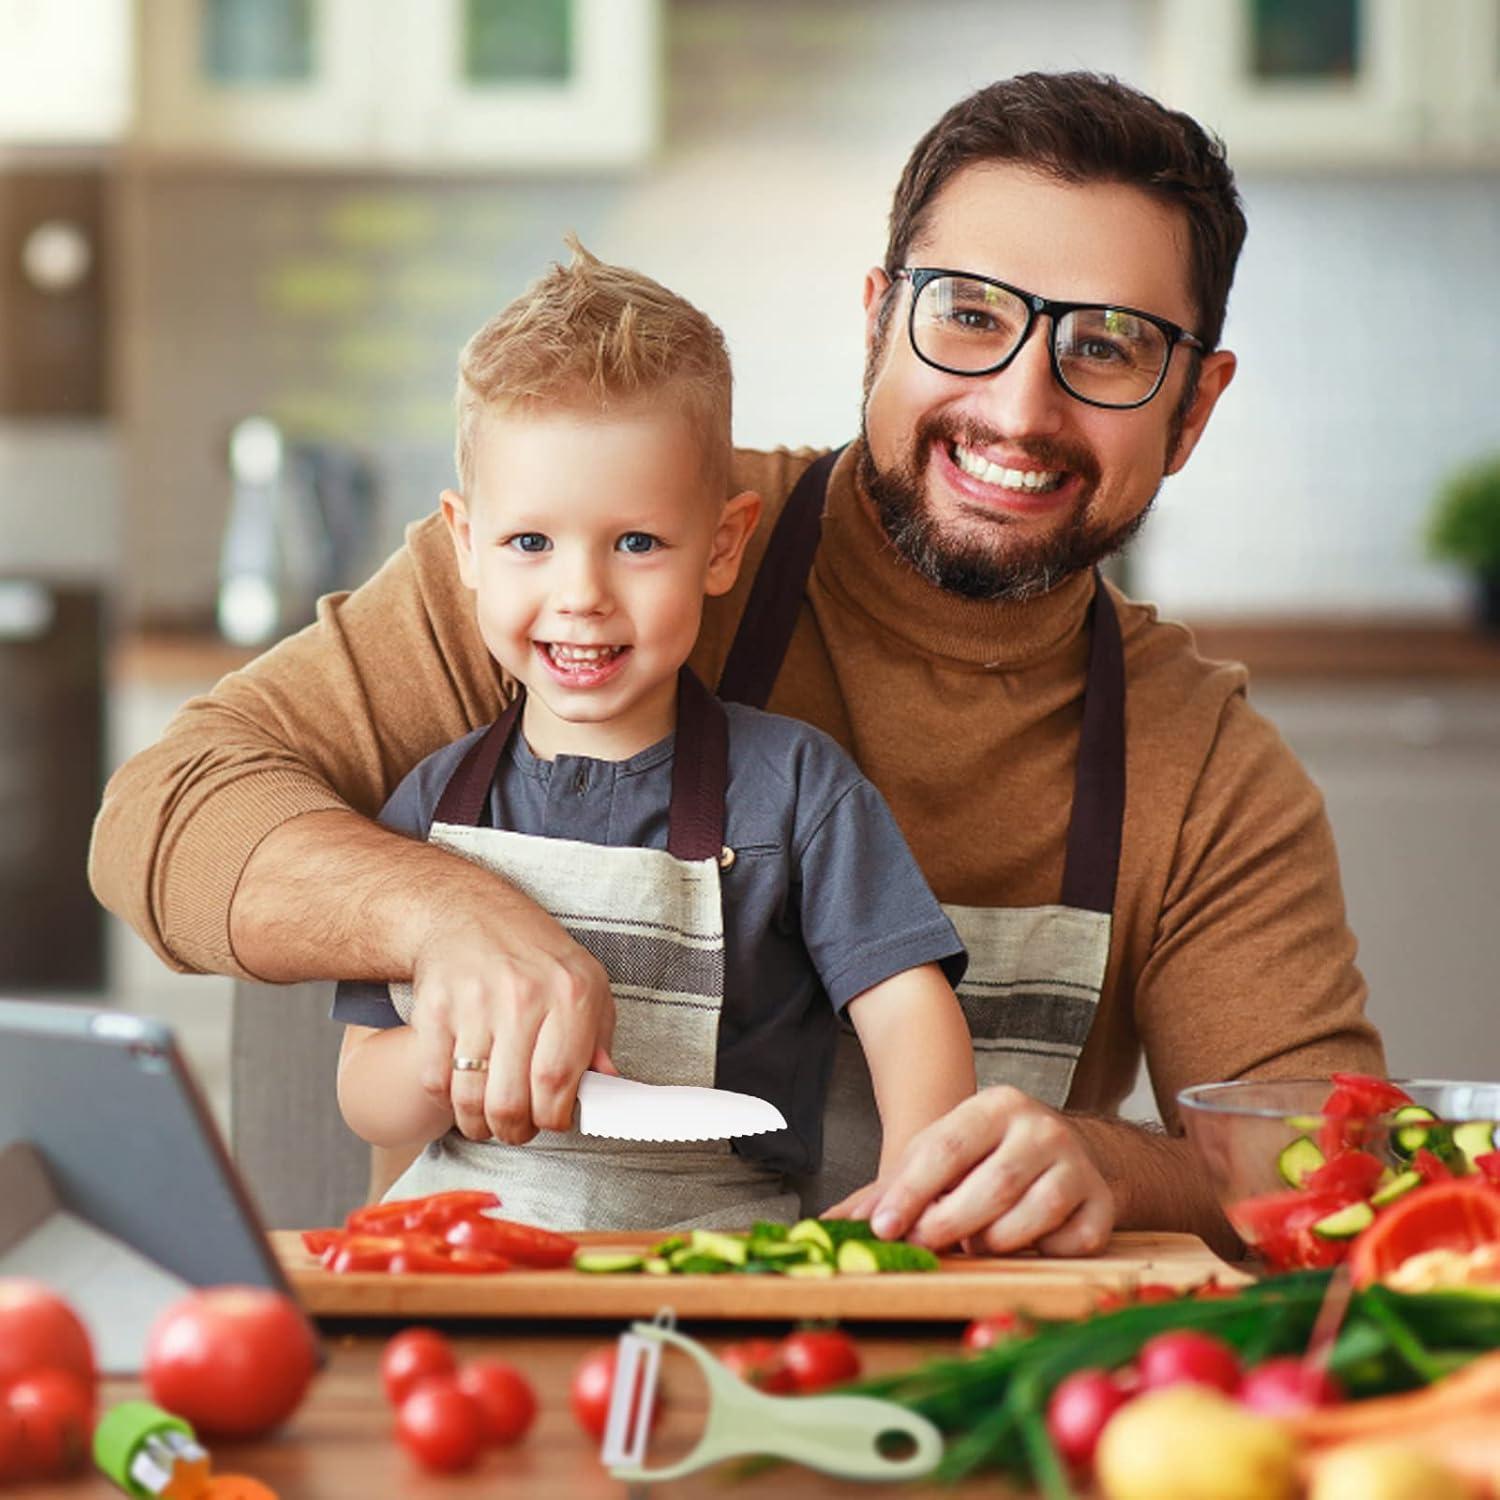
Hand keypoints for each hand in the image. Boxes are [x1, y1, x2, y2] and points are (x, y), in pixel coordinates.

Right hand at [408, 891, 616, 1144]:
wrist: (471, 913)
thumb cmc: (537, 956)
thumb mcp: (587, 983)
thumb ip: (599, 1039)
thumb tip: (606, 1088)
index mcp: (569, 993)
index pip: (557, 1082)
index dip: (552, 1118)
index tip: (550, 1120)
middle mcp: (521, 997)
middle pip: (511, 1100)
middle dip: (514, 1131)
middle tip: (517, 1128)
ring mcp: (473, 1003)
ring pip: (469, 1099)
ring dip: (479, 1124)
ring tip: (489, 1119)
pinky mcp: (434, 1010)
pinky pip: (436, 1080)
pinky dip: (447, 1100)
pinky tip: (463, 1091)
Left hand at [858, 1087, 1115, 1256]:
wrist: (1069, 1154)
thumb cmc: (989, 1159)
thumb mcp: (942, 1158)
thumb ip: (892, 1187)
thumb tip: (833, 1223)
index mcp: (995, 1105)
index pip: (945, 1148)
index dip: (910, 1191)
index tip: (881, 1227)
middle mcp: (1041, 1128)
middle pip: (990, 1185)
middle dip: (949, 1222)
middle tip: (923, 1245)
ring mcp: (1078, 1164)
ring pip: (1032, 1216)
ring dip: (995, 1241)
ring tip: (976, 1243)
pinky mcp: (1104, 1203)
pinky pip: (1072, 1241)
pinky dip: (1044, 1252)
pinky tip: (1031, 1244)